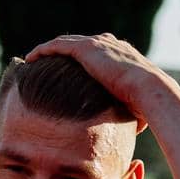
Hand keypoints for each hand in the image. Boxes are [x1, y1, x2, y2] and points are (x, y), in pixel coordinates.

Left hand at [22, 33, 166, 133]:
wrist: (148, 90)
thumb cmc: (146, 106)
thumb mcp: (134, 110)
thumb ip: (125, 115)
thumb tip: (125, 136)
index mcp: (120, 56)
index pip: (96, 54)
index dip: (81, 61)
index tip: (68, 71)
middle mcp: (108, 45)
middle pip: (78, 44)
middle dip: (62, 52)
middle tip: (46, 63)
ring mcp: (97, 44)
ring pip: (65, 43)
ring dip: (48, 50)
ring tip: (33, 59)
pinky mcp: (87, 48)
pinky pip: (58, 46)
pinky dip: (44, 50)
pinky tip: (31, 58)